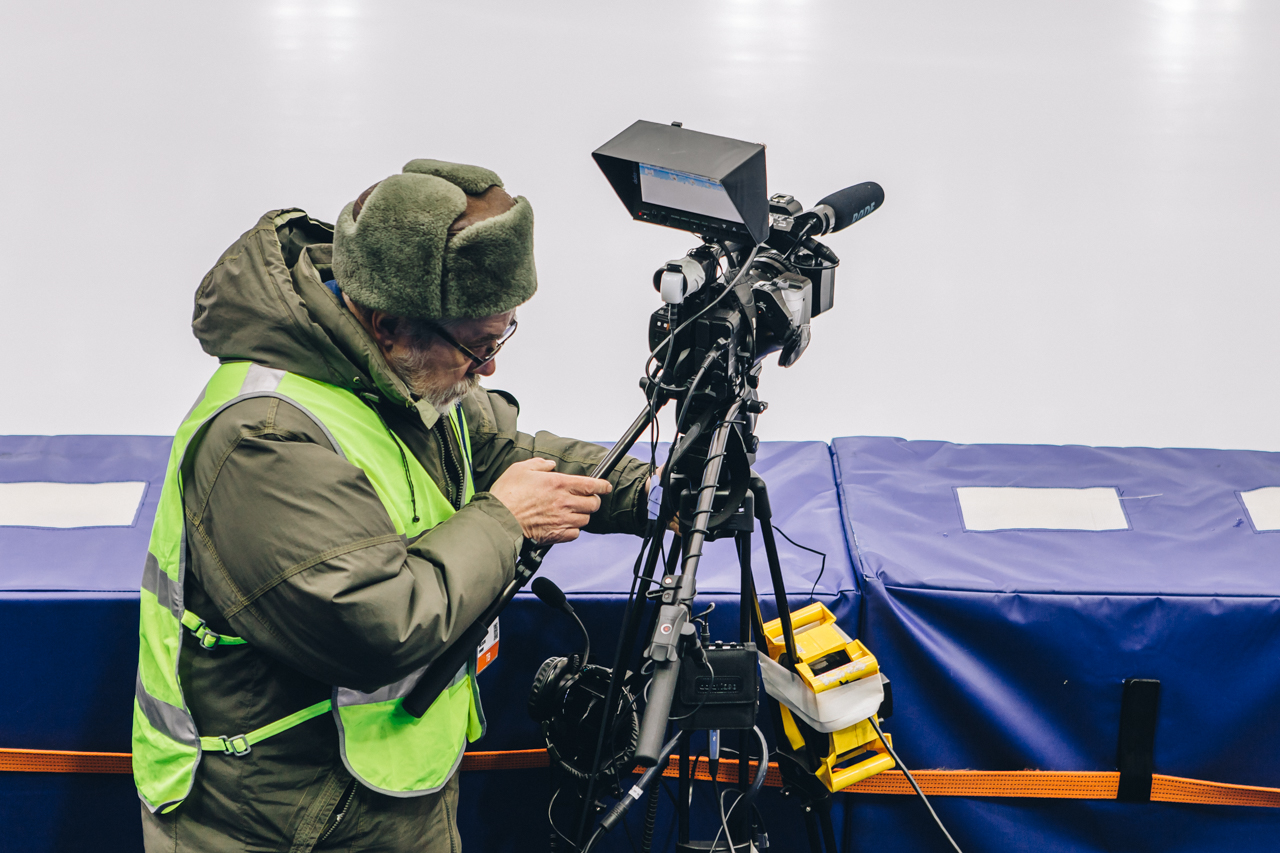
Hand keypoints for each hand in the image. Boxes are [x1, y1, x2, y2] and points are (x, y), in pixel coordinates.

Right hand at [488, 458, 612, 543]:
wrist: (499, 520)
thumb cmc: (507, 494)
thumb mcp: (520, 469)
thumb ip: (539, 464)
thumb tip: (550, 465)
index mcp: (558, 484)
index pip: (591, 485)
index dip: (602, 485)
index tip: (605, 486)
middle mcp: (564, 502)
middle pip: (593, 504)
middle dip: (593, 500)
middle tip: (586, 499)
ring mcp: (562, 520)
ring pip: (585, 519)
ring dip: (582, 515)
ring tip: (572, 512)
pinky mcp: (556, 535)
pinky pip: (575, 534)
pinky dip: (573, 530)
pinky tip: (564, 525)